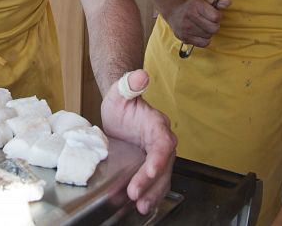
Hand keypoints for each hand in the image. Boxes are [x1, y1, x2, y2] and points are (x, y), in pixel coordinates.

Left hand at [100, 69, 176, 213]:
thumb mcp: (120, 91)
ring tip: (142, 207)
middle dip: (152, 183)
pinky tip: (140, 205)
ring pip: (161, 177)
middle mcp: (161, 141)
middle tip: (137, 196)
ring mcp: (156, 155)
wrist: (119, 109)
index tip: (148, 171)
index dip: (158, 158)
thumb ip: (129, 83)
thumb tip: (140, 75)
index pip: (163, 143)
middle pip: (163, 165)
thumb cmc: (121, 100)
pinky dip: (149, 194)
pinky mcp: (148, 165)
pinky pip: (153, 182)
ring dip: (153, 193)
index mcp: (157, 125)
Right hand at [165, 0, 230, 46]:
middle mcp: (189, 16)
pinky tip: (200, 33)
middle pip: (214, 28)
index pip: (216, 17)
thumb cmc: (192, 7)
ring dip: (209, 32)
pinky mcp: (184, 37)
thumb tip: (228, 2)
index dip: (218, 17)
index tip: (214, 15)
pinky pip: (203, 43)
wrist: (174, 13)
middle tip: (209, 22)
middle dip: (215, 26)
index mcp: (196, 5)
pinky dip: (204, 40)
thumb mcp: (204, 1)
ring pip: (209, 36)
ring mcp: (186, 28)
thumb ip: (217, 2)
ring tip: (203, 27)